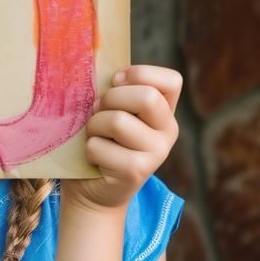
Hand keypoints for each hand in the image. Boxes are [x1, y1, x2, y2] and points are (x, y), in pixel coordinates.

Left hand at [62, 65, 181, 212]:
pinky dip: (88, 148)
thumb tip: (99, 71)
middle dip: (111, 98)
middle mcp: (169, 131)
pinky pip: (99, 145)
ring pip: (118, 121)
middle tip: (98, 110)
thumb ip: (117, 92)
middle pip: (146, 97)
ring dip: (94, 125)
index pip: (172, 81)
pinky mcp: (136, 171)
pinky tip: (95, 158)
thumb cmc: (101, 139)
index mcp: (165, 111)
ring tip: (95, 135)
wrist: (94, 189)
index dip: (140, 73)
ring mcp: (156, 153)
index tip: (116, 80)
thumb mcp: (113, 110)